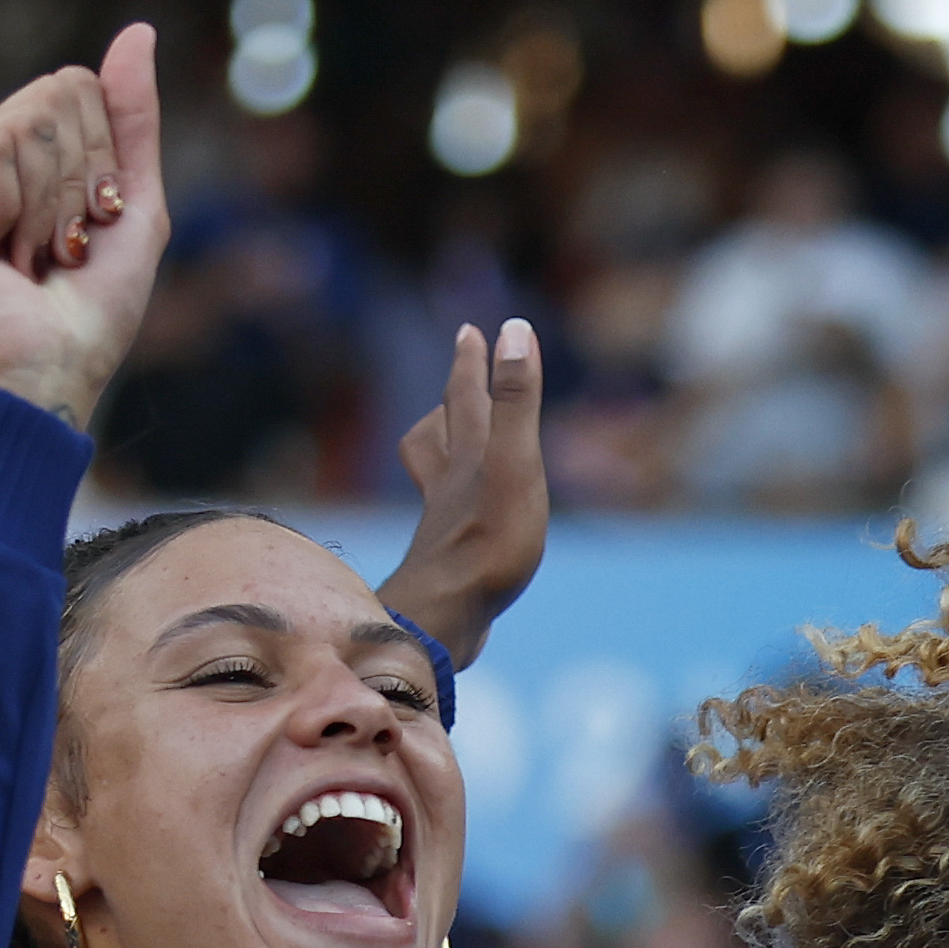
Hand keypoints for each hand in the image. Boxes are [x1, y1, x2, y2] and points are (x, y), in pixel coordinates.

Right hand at [0, 32, 166, 436]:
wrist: (48, 370)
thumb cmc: (90, 310)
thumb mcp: (135, 202)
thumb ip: (133, 117)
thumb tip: (137, 31)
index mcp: (33, 155)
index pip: (81, 88)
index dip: (104, 158)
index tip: (88, 226)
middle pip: (57, 91)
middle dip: (80, 178)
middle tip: (55, 246)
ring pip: (28, 123)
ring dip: (49, 207)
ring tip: (25, 258)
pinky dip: (10, 209)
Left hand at [380, 320, 548, 667]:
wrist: (445, 618)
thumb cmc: (487, 543)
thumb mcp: (515, 463)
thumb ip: (516, 400)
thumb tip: (513, 329)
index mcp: (470, 458)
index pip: (467, 396)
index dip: (472, 362)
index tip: (470, 331)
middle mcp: (450, 486)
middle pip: (442, 429)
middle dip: (455, 396)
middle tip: (459, 371)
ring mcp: (444, 524)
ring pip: (432, 471)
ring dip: (437, 444)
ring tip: (441, 431)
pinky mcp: (448, 562)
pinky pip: (444, 518)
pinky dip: (449, 503)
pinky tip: (458, 516)